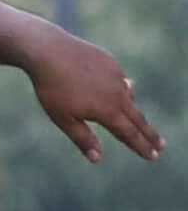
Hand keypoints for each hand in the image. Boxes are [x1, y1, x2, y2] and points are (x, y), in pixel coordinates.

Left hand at [23, 23, 161, 161]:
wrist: (48, 51)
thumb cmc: (52, 88)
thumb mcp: (63, 118)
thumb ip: (82, 138)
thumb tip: (97, 159)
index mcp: (107, 111)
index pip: (129, 134)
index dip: (141, 147)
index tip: (153, 156)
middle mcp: (118, 94)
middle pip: (138, 119)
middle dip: (150, 134)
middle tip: (162, 145)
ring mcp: (116, 76)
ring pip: (128, 97)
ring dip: (133, 110)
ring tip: (136, 121)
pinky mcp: (111, 62)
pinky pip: (119, 80)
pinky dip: (120, 89)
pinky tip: (118, 89)